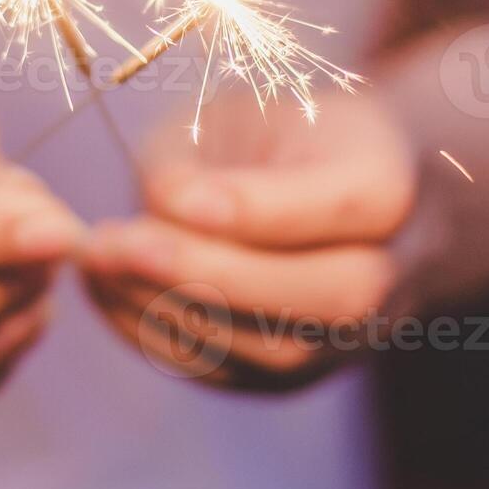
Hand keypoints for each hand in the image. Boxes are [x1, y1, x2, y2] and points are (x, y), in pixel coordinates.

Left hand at [80, 90, 417, 389]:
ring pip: (275, 349)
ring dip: (172, 309)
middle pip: (328, 295)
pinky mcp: (293, 378)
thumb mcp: (244, 110)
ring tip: (97, 259)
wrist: (331, 197)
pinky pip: (232, 372)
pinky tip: (104, 287)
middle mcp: (391, 275)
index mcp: (391, 185)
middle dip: (212, 274)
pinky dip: (158, 335)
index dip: (260, 208)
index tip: (172, 195)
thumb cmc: (279, 137)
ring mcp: (347, 339)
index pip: (344, 207)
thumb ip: (203, 155)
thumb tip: (161, 209)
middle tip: (116, 242)